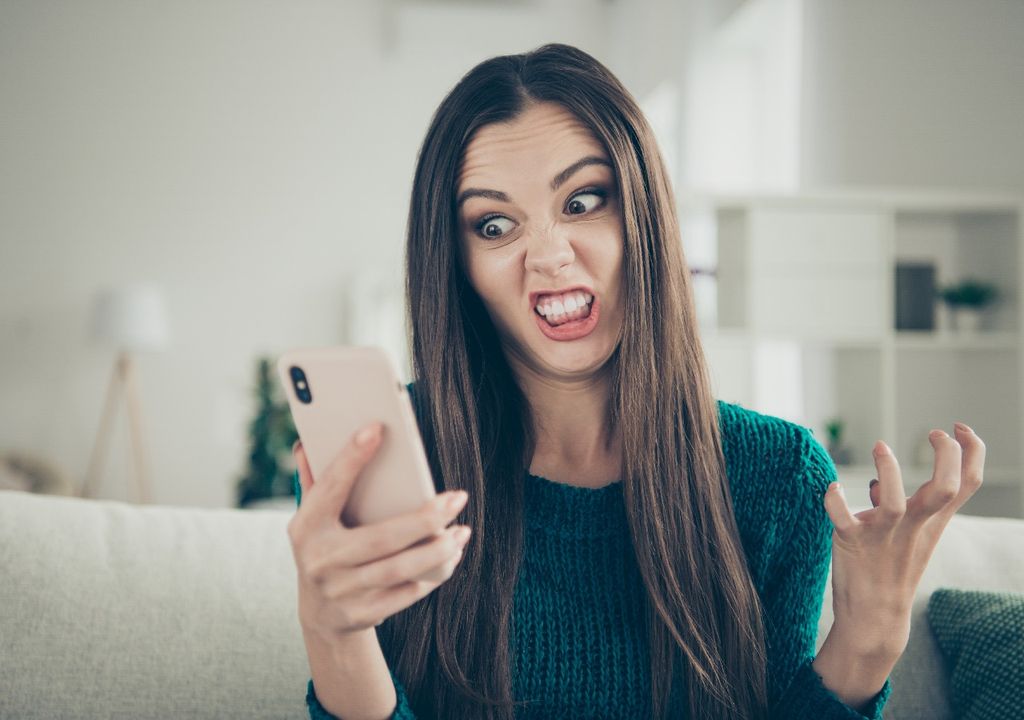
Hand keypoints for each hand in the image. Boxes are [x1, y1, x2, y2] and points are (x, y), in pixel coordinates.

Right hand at [286, 422, 471, 642]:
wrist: (320, 614)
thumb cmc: (326, 547)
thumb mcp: (313, 517)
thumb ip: (315, 481)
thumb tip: (308, 441)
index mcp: (306, 526)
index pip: (330, 487)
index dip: (351, 458)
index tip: (377, 428)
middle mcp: (320, 560)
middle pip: (381, 538)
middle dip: (425, 519)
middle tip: (458, 498)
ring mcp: (340, 591)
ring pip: (399, 569)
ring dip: (438, 550)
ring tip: (461, 531)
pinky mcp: (360, 615)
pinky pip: (405, 594)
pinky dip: (432, 575)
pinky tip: (451, 556)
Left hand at [822, 422, 985, 660]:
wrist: (875, 615)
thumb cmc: (891, 568)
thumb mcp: (909, 537)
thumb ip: (901, 508)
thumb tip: (877, 482)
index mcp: (932, 521)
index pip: (968, 483)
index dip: (972, 451)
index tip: (960, 427)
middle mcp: (914, 525)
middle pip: (945, 489)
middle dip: (946, 456)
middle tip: (935, 433)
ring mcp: (884, 535)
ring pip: (894, 502)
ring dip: (888, 470)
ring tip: (880, 446)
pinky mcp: (852, 542)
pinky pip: (842, 517)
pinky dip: (835, 500)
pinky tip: (832, 488)